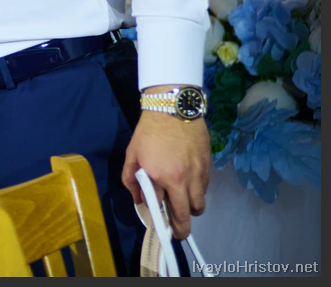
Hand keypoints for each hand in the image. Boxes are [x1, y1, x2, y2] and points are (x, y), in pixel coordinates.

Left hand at [122, 102, 210, 239]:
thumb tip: (138, 199)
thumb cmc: (148, 132)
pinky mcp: (208, 168)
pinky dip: (197, 193)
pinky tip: (188, 184)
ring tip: (182, 203)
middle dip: (182, 228)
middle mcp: (183, 180)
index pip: (163, 209)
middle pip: (188, 215)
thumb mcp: (132, 154)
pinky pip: (205, 190)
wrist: (173, 110)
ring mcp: (198, 175)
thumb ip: (131, 179)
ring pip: (200, 204)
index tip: (162, 226)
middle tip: (177, 230)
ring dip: (191, 209)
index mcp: (162, 178)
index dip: (162, 219)